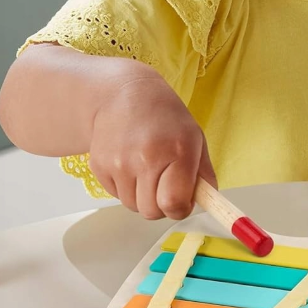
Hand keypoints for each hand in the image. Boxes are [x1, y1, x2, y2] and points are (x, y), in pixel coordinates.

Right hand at [88, 76, 216, 220]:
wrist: (124, 95)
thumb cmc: (165, 117)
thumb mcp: (195, 138)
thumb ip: (204, 175)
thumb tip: (208, 202)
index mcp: (177, 151)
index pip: (174, 204)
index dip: (180, 208)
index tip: (182, 201)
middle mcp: (145, 159)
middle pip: (152, 212)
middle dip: (161, 205)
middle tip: (165, 185)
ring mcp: (119, 163)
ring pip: (133, 207)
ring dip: (142, 197)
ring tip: (147, 171)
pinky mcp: (99, 166)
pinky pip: (117, 196)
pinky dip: (126, 188)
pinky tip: (131, 165)